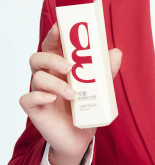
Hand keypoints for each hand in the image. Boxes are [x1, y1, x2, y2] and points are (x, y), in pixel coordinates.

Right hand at [19, 23, 121, 164]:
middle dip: (52, 59)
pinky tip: (51, 99)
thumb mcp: (100, 87)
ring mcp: (39, 92)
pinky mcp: (35, 109)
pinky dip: (39, 96)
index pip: (51, 45)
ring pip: (36, 77)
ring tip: (73, 93)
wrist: (79, 137)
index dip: (53, 34)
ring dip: (55, 83)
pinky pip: (27, 98)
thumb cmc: (85, 106)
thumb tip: (116, 52)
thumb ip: (106, 70)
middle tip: (69, 67)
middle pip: (37, 58)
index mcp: (59, 66)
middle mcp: (47, 76)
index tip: (60, 27)